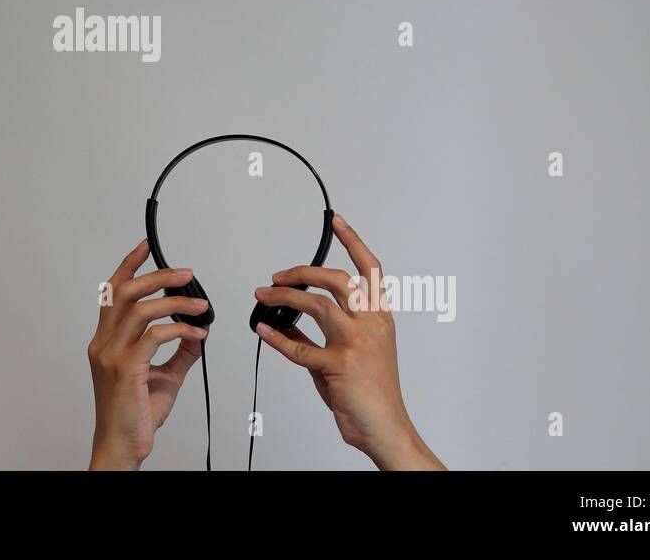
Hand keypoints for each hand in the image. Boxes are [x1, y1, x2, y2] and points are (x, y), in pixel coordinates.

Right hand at [87, 240, 209, 469]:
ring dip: (175, 303)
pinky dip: (179, 330)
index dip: (129, 265)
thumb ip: (180, 352)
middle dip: (157, 276)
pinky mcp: (126, 369)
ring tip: (200, 305)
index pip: (113, 292)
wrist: (123, 445)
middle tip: (186, 274)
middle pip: (124, 292)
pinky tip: (197, 335)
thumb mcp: (165, 376)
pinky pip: (154, 337)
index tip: (146, 247)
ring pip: (140, 310)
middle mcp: (104, 343)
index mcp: (106, 340)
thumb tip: (199, 332)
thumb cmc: (135, 413)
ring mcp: (112, 355)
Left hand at [253, 213, 444, 469]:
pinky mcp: (338, 365)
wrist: (386, 428)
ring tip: (263, 294)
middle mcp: (371, 324)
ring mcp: (356, 343)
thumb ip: (322, 335)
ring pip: (316, 304)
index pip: (371, 270)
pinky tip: (263, 330)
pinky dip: (276, 336)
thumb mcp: (352, 354)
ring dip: (283, 296)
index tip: (337, 220)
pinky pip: (298, 346)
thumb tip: (287, 320)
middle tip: (278, 274)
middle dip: (302, 271)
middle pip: (337, 279)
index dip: (353, 241)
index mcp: (380, 317)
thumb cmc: (372, 392)